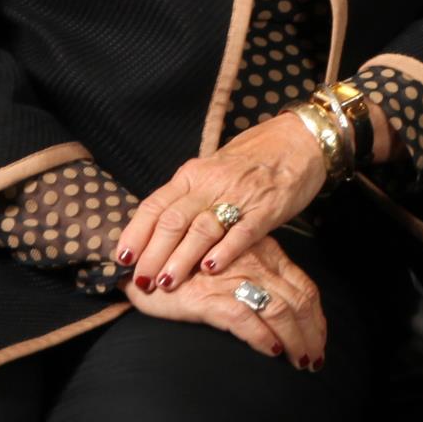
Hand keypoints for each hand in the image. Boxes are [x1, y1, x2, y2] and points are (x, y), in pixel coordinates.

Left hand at [115, 111, 329, 292]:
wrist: (300, 139)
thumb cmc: (253, 157)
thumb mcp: (212, 169)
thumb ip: (187, 195)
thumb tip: (155, 229)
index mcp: (193, 174)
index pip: (155, 205)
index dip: (135, 234)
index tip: (121, 260)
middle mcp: (212, 183)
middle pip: (173, 221)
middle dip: (153, 255)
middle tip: (142, 282)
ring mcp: (240, 195)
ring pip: (202, 229)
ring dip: (181, 259)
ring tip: (168, 283)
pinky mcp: (268, 208)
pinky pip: (242, 232)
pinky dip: (224, 252)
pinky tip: (210, 270)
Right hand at [125, 233, 328, 369]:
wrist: (146, 261)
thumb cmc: (192, 265)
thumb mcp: (235, 263)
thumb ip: (260, 276)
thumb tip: (285, 308)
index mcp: (267, 254)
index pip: (305, 286)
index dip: (317, 316)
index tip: (320, 338)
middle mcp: (256, 264)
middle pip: (299, 301)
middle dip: (312, 333)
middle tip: (315, 358)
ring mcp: (232, 280)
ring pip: (279, 310)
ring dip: (295, 339)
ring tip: (300, 361)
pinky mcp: (207, 298)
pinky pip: (245, 318)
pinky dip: (263, 336)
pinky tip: (271, 351)